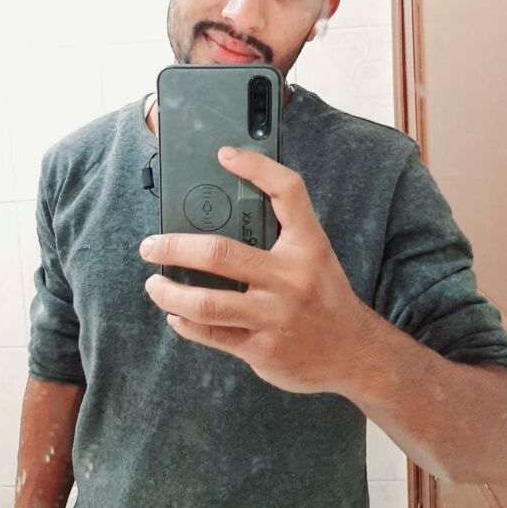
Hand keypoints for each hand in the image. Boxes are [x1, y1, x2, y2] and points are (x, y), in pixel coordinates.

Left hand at [139, 146, 369, 393]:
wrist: (356, 353)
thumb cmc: (324, 295)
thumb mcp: (314, 256)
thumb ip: (279, 233)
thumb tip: (221, 214)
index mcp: (308, 245)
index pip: (287, 191)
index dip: (256, 167)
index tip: (224, 155)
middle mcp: (291, 278)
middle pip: (219, 254)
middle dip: (174, 248)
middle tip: (151, 246)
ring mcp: (275, 316)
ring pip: (206, 303)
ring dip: (169, 293)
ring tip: (154, 284)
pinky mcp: (262, 349)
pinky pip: (211, 334)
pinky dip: (185, 323)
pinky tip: (176, 315)